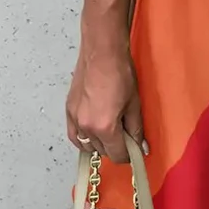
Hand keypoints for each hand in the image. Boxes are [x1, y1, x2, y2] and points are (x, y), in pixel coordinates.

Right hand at [66, 36, 143, 163]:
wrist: (102, 53)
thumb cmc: (120, 73)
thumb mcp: (134, 104)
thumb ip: (136, 129)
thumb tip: (140, 146)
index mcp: (105, 126)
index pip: (117, 154)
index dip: (129, 155)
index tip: (135, 151)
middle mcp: (86, 126)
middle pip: (102, 151)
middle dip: (116, 148)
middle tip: (127, 137)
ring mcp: (74, 119)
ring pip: (88, 145)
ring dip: (100, 144)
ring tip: (112, 131)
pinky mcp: (68, 110)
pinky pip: (74, 136)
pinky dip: (84, 139)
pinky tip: (94, 133)